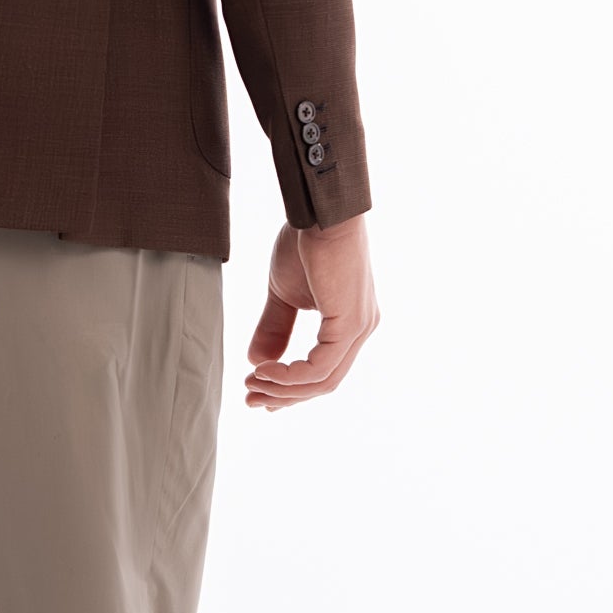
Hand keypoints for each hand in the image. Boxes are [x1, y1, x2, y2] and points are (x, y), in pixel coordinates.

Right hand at [244, 212, 378, 409]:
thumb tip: (257, 361)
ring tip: (252, 384)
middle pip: (324, 382)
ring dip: (284, 389)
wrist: (319, 213)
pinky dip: (290, 376)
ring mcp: (359, 328)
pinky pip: (319, 367)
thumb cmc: (305, 243)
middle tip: (251, 399)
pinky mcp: (350, 324)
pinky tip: (264, 370)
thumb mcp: (283, 294)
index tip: (258, 392)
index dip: (290, 388)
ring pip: (323, 380)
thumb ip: (274, 328)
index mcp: (349, 323)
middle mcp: (361, 329)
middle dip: (285, 396)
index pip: (323, 370)